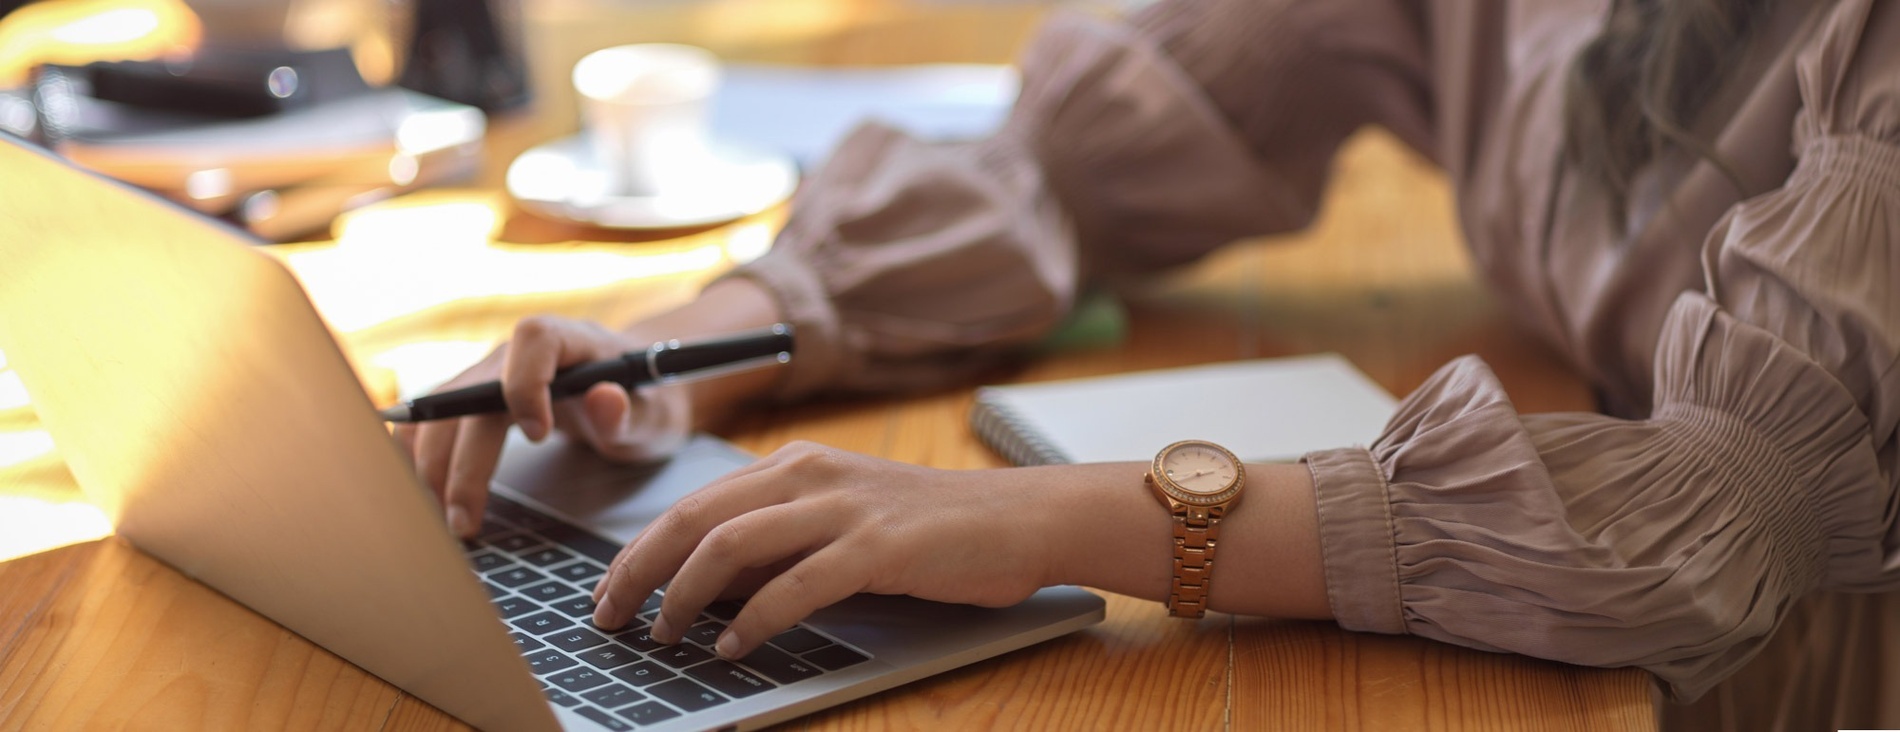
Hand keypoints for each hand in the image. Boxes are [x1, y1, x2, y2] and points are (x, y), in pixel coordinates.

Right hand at [397, 315, 692, 537]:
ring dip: (433, 466)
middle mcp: (518, 352)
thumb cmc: (645, 402)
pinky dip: (421, 456)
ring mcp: (489, 375)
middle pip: (474, 392)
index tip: (540, 434)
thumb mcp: (654, 414)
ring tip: (445, 521)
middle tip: (466, 519)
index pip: (534, 338)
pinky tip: (423, 495)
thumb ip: (630, 412)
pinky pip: (434, 421)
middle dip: (463, 459)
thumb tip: (605, 399)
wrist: (633, 395)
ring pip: (442, 411)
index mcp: (570, 340)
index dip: (527, 382)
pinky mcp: (473, 400)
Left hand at [589, 441, 1054, 659]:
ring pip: (732, 545)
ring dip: (685, 596)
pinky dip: (754, 620)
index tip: (610, 592)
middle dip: (640, 571)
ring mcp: (844, 506)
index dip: (640, 550)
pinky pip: (796, 584)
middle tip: (611, 617)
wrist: (1020, 518)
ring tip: (666, 636)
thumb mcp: (842, 521)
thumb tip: (708, 587)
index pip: (694, 504)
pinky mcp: (878, 545)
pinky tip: (734, 648)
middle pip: (696, 520)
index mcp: (795, 464)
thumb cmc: (932, 528)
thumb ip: (780, 544)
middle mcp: (810, 474)